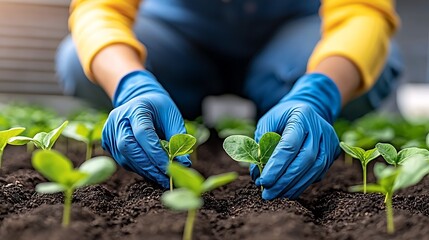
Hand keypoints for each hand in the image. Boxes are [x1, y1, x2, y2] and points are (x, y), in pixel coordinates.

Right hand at [102, 70, 190, 187]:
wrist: (141, 100)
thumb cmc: (159, 109)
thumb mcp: (173, 117)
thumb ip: (179, 138)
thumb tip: (184, 164)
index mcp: (135, 108)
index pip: (143, 133)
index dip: (155, 153)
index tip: (169, 168)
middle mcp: (118, 119)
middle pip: (128, 146)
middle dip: (148, 166)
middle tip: (166, 179)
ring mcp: (109, 131)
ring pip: (124, 157)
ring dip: (144, 170)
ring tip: (162, 178)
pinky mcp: (107, 142)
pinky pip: (122, 160)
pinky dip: (138, 168)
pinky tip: (152, 172)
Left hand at [250, 73, 341, 199]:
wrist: (308, 108)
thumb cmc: (283, 116)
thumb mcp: (268, 122)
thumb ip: (261, 145)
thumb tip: (257, 173)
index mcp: (302, 116)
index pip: (290, 145)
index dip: (276, 166)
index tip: (263, 181)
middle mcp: (320, 129)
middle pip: (304, 160)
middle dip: (284, 181)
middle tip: (267, 194)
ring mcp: (329, 141)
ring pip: (314, 170)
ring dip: (293, 186)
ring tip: (276, 195)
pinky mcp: (333, 153)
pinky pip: (318, 173)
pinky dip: (302, 184)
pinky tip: (288, 190)